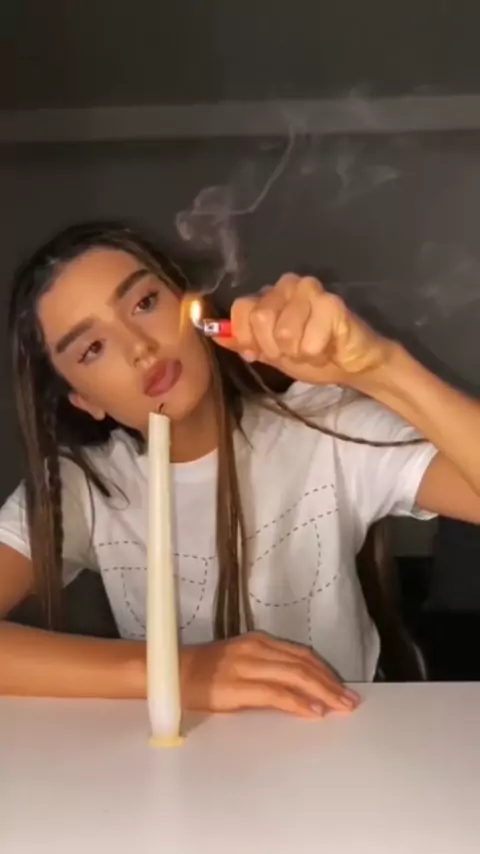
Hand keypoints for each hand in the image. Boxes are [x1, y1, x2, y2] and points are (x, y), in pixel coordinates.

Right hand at [180, 631, 360, 717]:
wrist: (168, 673)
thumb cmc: (204, 673)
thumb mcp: (239, 663)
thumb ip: (267, 670)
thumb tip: (299, 690)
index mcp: (258, 642)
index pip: (301, 654)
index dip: (325, 671)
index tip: (343, 687)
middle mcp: (255, 649)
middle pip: (303, 665)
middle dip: (330, 684)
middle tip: (350, 701)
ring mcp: (246, 665)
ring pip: (295, 676)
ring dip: (322, 693)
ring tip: (339, 707)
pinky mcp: (237, 686)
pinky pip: (275, 693)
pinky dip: (298, 702)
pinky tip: (312, 712)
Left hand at [216, 273, 390, 386]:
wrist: (349, 364)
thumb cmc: (310, 354)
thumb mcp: (270, 352)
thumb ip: (243, 342)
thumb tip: (212, 332)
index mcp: (269, 294)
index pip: (240, 309)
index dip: (248, 338)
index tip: (264, 351)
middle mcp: (288, 284)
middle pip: (260, 319)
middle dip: (274, 348)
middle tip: (293, 351)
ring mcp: (311, 291)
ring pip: (285, 332)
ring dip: (298, 352)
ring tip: (311, 348)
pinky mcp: (333, 304)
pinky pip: (309, 341)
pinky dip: (315, 353)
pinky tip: (326, 346)